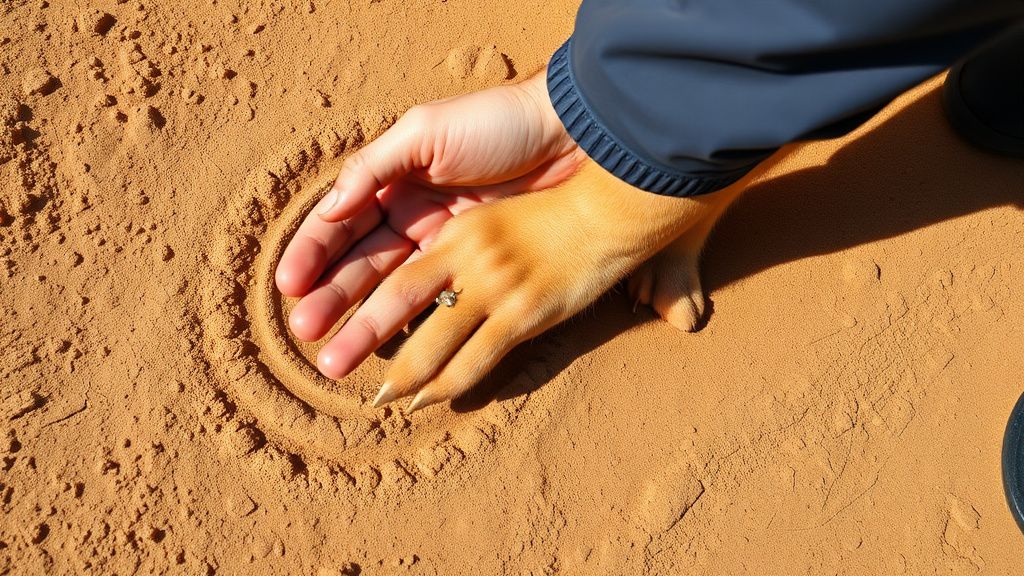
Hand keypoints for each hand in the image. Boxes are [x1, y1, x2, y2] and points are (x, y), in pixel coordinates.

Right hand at [274, 71, 584, 379]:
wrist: (569, 135)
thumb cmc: (498, 122)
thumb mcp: (428, 131)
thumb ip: (376, 166)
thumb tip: (332, 205)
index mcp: (391, 180)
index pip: (340, 222)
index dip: (313, 252)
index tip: (290, 284)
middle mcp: (410, 215)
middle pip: (360, 262)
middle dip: (331, 298)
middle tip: (305, 334)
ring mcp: (442, 243)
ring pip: (393, 287)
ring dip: (362, 320)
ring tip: (336, 354)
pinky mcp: (475, 266)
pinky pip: (437, 298)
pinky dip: (413, 322)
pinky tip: (390, 347)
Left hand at [370, 157, 720, 410]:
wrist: (611, 210)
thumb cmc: (560, 210)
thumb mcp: (499, 216)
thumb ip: (464, 244)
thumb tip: (441, 281)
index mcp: (457, 230)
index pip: (396, 266)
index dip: (360, 295)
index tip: (337, 317)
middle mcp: (467, 255)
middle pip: (397, 299)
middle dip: (360, 336)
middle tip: (329, 367)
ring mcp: (495, 285)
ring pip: (434, 338)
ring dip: (403, 374)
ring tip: (379, 399)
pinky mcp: (524, 312)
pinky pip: (476, 357)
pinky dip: (449, 383)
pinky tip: (429, 400)